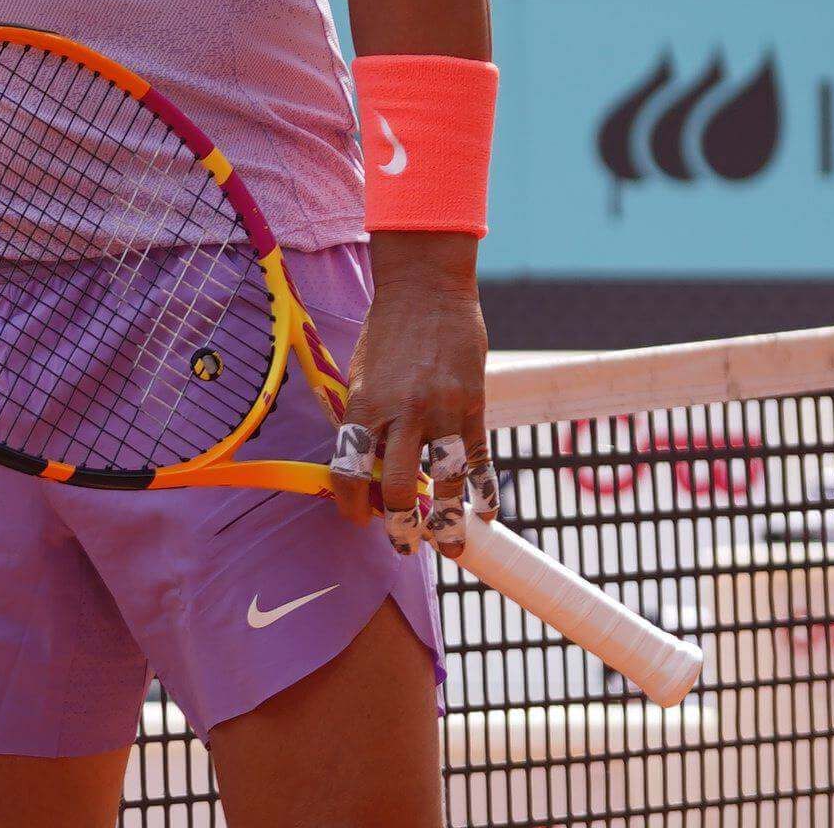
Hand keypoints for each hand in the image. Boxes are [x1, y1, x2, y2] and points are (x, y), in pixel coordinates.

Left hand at [325, 232, 489, 557]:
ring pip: (446, 482)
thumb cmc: (387, 332)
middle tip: (402, 543)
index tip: (357, 518)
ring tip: (446, 544)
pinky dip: (482, 494)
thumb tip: (368, 471)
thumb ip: (364, 420)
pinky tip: (483, 517)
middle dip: (399, 525)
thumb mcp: (360, 374)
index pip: (349, 468)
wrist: (426, 289)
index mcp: (363, 403)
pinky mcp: (474, 405)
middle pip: (399, 487)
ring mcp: (442, 410)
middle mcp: (401, 412)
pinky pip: (480, 461)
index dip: (350, 503)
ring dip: (446, 521)